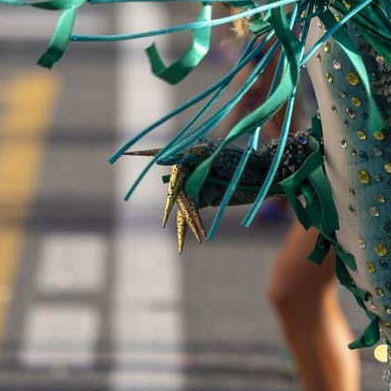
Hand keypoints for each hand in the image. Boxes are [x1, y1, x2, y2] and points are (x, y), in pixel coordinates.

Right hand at [127, 141, 256, 254]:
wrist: (264, 176)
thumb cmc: (239, 159)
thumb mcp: (212, 153)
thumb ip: (187, 155)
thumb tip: (161, 159)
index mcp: (190, 154)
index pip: (165, 155)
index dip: (144, 154)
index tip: (126, 153)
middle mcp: (191, 169)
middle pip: (172, 185)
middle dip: (172, 203)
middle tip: (169, 219)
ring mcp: (197, 184)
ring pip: (181, 202)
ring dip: (182, 219)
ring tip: (184, 234)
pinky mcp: (205, 199)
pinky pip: (192, 212)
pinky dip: (191, 224)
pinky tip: (194, 237)